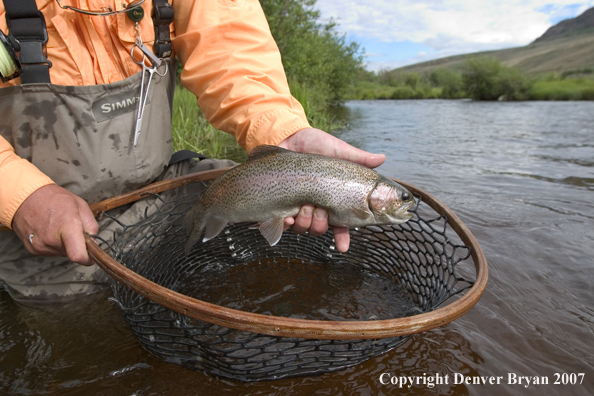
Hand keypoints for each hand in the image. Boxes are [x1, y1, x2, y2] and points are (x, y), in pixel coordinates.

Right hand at [11, 185, 98, 265]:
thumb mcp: (81, 206)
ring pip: (62, 253)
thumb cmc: (54, 199)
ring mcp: (40, 245)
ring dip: (66, 244)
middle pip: (72, 253)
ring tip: (59, 228)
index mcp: (67, 226)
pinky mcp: (33, 249)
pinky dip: (54, 244)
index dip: (88, 259)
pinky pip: (51, 252)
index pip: (78, 255)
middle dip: (77, 245)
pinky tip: (50, 231)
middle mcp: (52, 239)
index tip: (92, 256)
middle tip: (73, 230)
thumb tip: (95, 244)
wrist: (26, 197)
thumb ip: (91, 226)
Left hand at [278, 128, 384, 251]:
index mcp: (333, 199)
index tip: (343, 247)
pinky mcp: (281, 205)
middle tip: (320, 209)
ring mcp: (298, 207)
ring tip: (304, 205)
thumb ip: (359, 158)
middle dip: (321, 224)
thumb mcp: (339, 150)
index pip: (342, 224)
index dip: (343, 238)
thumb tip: (382, 158)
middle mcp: (316, 206)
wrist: (288, 137)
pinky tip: (288, 216)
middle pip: (321, 230)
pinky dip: (288, 223)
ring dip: (306, 222)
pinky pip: (285, 225)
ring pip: (304, 229)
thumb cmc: (315, 144)